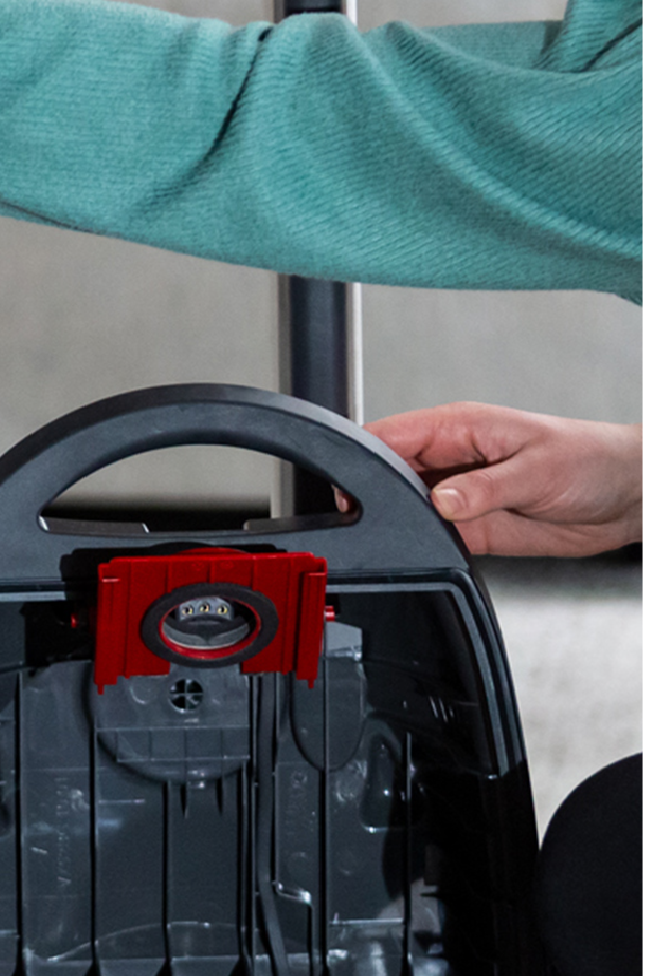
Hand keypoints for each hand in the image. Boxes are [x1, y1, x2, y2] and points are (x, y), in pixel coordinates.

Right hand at [367, 402, 641, 556]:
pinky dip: (427, 546)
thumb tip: (438, 500)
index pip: (390, 435)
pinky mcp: (471, 527)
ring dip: (403, 523)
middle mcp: (452, 459)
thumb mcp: (537, 470)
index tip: (350, 485)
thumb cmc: (592, 461)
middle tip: (375, 517)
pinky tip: (434, 547)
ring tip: (416, 532)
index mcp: (459, 428)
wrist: (627, 496)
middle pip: (388, 474)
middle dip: (376, 495)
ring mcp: (458, 494)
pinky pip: (433, 537)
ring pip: (405, 509)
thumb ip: (483, 487)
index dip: (363, 456)